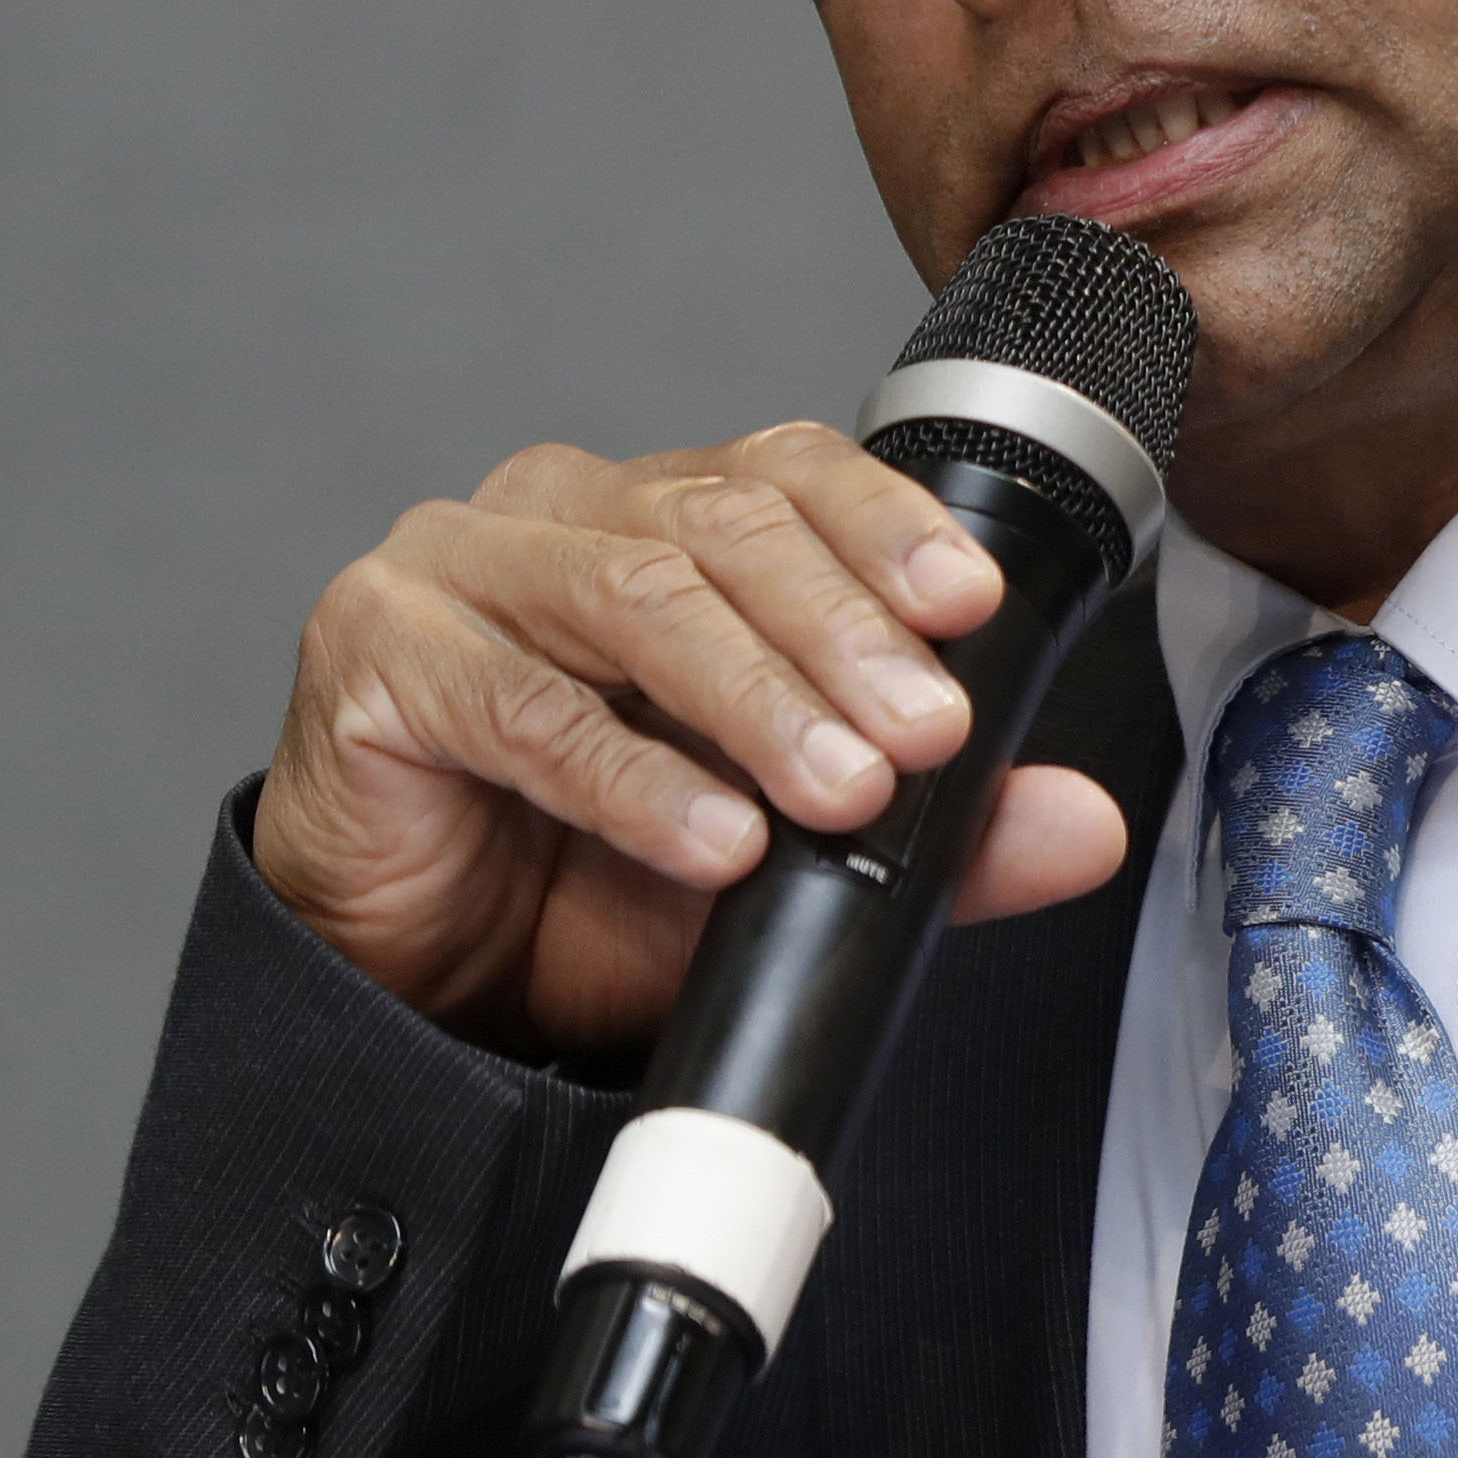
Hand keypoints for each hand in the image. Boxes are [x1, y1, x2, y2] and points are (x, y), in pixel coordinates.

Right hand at [252, 423, 1134, 1055]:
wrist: (420, 984)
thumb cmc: (584, 886)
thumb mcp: (788, 861)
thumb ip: (936, 836)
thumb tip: (1083, 823)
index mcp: (655, 515)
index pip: (787, 472)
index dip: (885, 526)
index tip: (972, 609)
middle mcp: (557, 513)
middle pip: (724, 530)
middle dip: (844, 635)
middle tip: (925, 734)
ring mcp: (455, 567)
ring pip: (637, 600)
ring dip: (758, 699)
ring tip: (841, 789)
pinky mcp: (375, 653)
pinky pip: (525, 709)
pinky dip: (634, 782)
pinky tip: (713, 839)